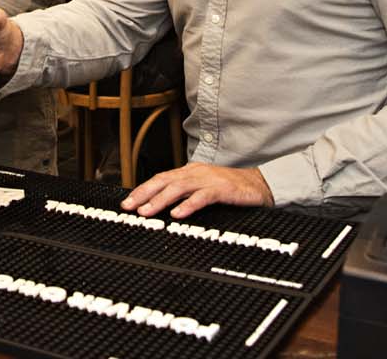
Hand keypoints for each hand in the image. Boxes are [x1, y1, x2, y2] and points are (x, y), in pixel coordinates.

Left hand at [121, 163, 273, 218]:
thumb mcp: (203, 188)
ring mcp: (208, 180)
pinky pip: (202, 197)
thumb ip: (184, 194)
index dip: (142, 190)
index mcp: (189, 172)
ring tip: (147, 211)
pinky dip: (188, 205)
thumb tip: (161, 206)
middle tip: (129, 206)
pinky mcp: (222, 189)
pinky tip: (178, 213)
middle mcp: (195, 173)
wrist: (259, 185)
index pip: (160, 179)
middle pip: (164, 181)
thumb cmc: (230, 188)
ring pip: (179, 187)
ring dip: (160, 200)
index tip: (127, 202)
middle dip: (144, 193)